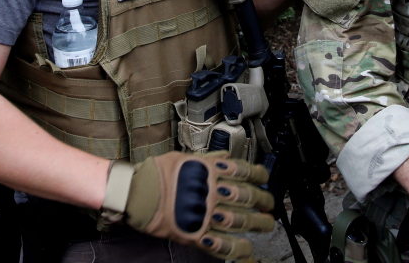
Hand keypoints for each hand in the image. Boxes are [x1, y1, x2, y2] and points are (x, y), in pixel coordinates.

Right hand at [118, 152, 274, 259]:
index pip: (243, 171)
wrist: (137, 192)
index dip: (259, 175)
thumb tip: (225, 157)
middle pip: (247, 197)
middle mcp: (211, 192)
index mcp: (210, 172)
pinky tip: (248, 252)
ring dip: (257, 223)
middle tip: (270, 204)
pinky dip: (238, 251)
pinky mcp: (196, 233)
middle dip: (263, 201)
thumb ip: (209, 160)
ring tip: (266, 224)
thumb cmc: (157, 173)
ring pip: (240, 220)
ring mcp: (205, 214)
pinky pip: (222, 245)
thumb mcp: (185, 158)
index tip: (266, 178)